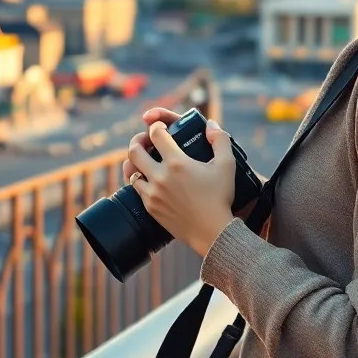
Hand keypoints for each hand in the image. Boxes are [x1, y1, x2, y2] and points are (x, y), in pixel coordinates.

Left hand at [125, 111, 236, 256]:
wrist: (212, 232)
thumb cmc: (220, 198)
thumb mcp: (227, 165)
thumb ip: (221, 140)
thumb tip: (211, 125)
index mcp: (177, 163)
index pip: (156, 134)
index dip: (156, 125)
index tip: (160, 127)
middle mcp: (160, 176)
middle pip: (134, 150)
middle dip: (138, 140)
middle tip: (146, 140)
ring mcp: (153, 193)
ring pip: (130, 171)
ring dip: (134, 161)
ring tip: (143, 159)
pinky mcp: (150, 207)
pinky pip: (136, 189)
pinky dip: (139, 180)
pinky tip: (147, 178)